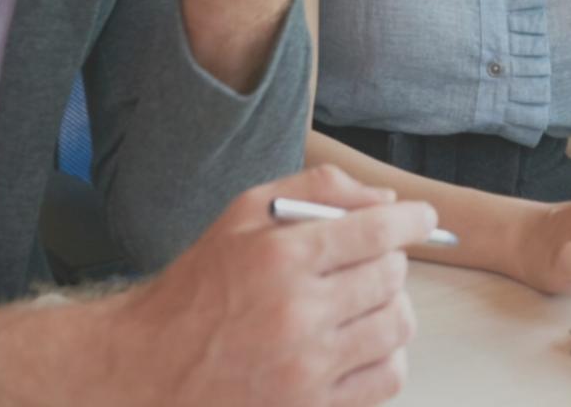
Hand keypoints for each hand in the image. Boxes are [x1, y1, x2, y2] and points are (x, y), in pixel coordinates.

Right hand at [87, 166, 429, 405]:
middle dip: (392, 260)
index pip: (376, 232)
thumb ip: (316, 192)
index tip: (424, 218)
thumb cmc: (198, 288)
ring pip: (397, 326)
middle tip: (372, 260)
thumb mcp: (242, 216)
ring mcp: (306, 369)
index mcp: (279, 259)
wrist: (145, 371)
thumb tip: (386, 201)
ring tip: (366, 300)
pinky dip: (387, 355)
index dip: (414, 220)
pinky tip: (361, 342)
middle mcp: (296, 314)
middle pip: (392, 276)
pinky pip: (387, 377)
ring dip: (393, 306)